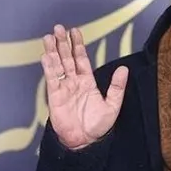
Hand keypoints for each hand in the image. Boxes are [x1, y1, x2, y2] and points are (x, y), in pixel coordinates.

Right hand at [41, 25, 128, 149]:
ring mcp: (63, 88)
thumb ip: (117, 87)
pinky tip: (46, 56)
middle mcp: (74, 82)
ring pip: (57, 65)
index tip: (74, 31)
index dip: (77, 45)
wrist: (84, 142)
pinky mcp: (55, 96)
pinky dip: (49, 67)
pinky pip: (52, 79)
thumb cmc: (97, 126)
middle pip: (67, 58)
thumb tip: (124, 69)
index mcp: (87, 82)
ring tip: (49, 37)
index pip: (81, 59)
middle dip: (62, 43)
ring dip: (53, 51)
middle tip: (58, 28)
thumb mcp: (112, 105)